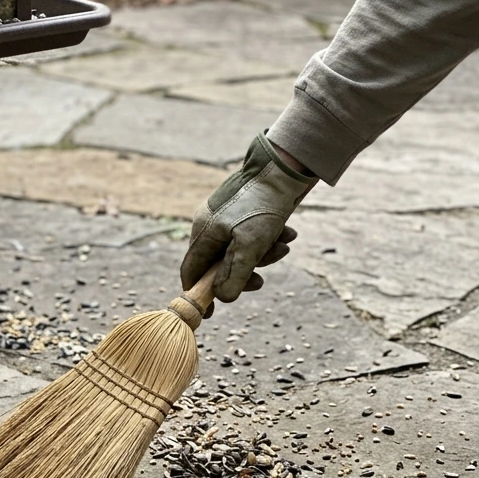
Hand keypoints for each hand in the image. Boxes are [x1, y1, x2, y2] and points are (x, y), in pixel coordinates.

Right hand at [180, 131, 317, 309]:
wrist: (285, 166)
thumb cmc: (263, 205)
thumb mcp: (250, 247)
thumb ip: (234, 276)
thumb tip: (221, 299)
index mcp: (203, 234)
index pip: (191, 272)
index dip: (200, 293)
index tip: (212, 312)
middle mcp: (210, 225)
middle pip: (219, 264)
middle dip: (244, 273)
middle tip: (262, 280)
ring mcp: (226, 217)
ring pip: (240, 250)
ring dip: (263, 254)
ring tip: (284, 245)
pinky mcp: (244, 211)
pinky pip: (252, 235)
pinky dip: (269, 239)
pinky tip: (287, 233)